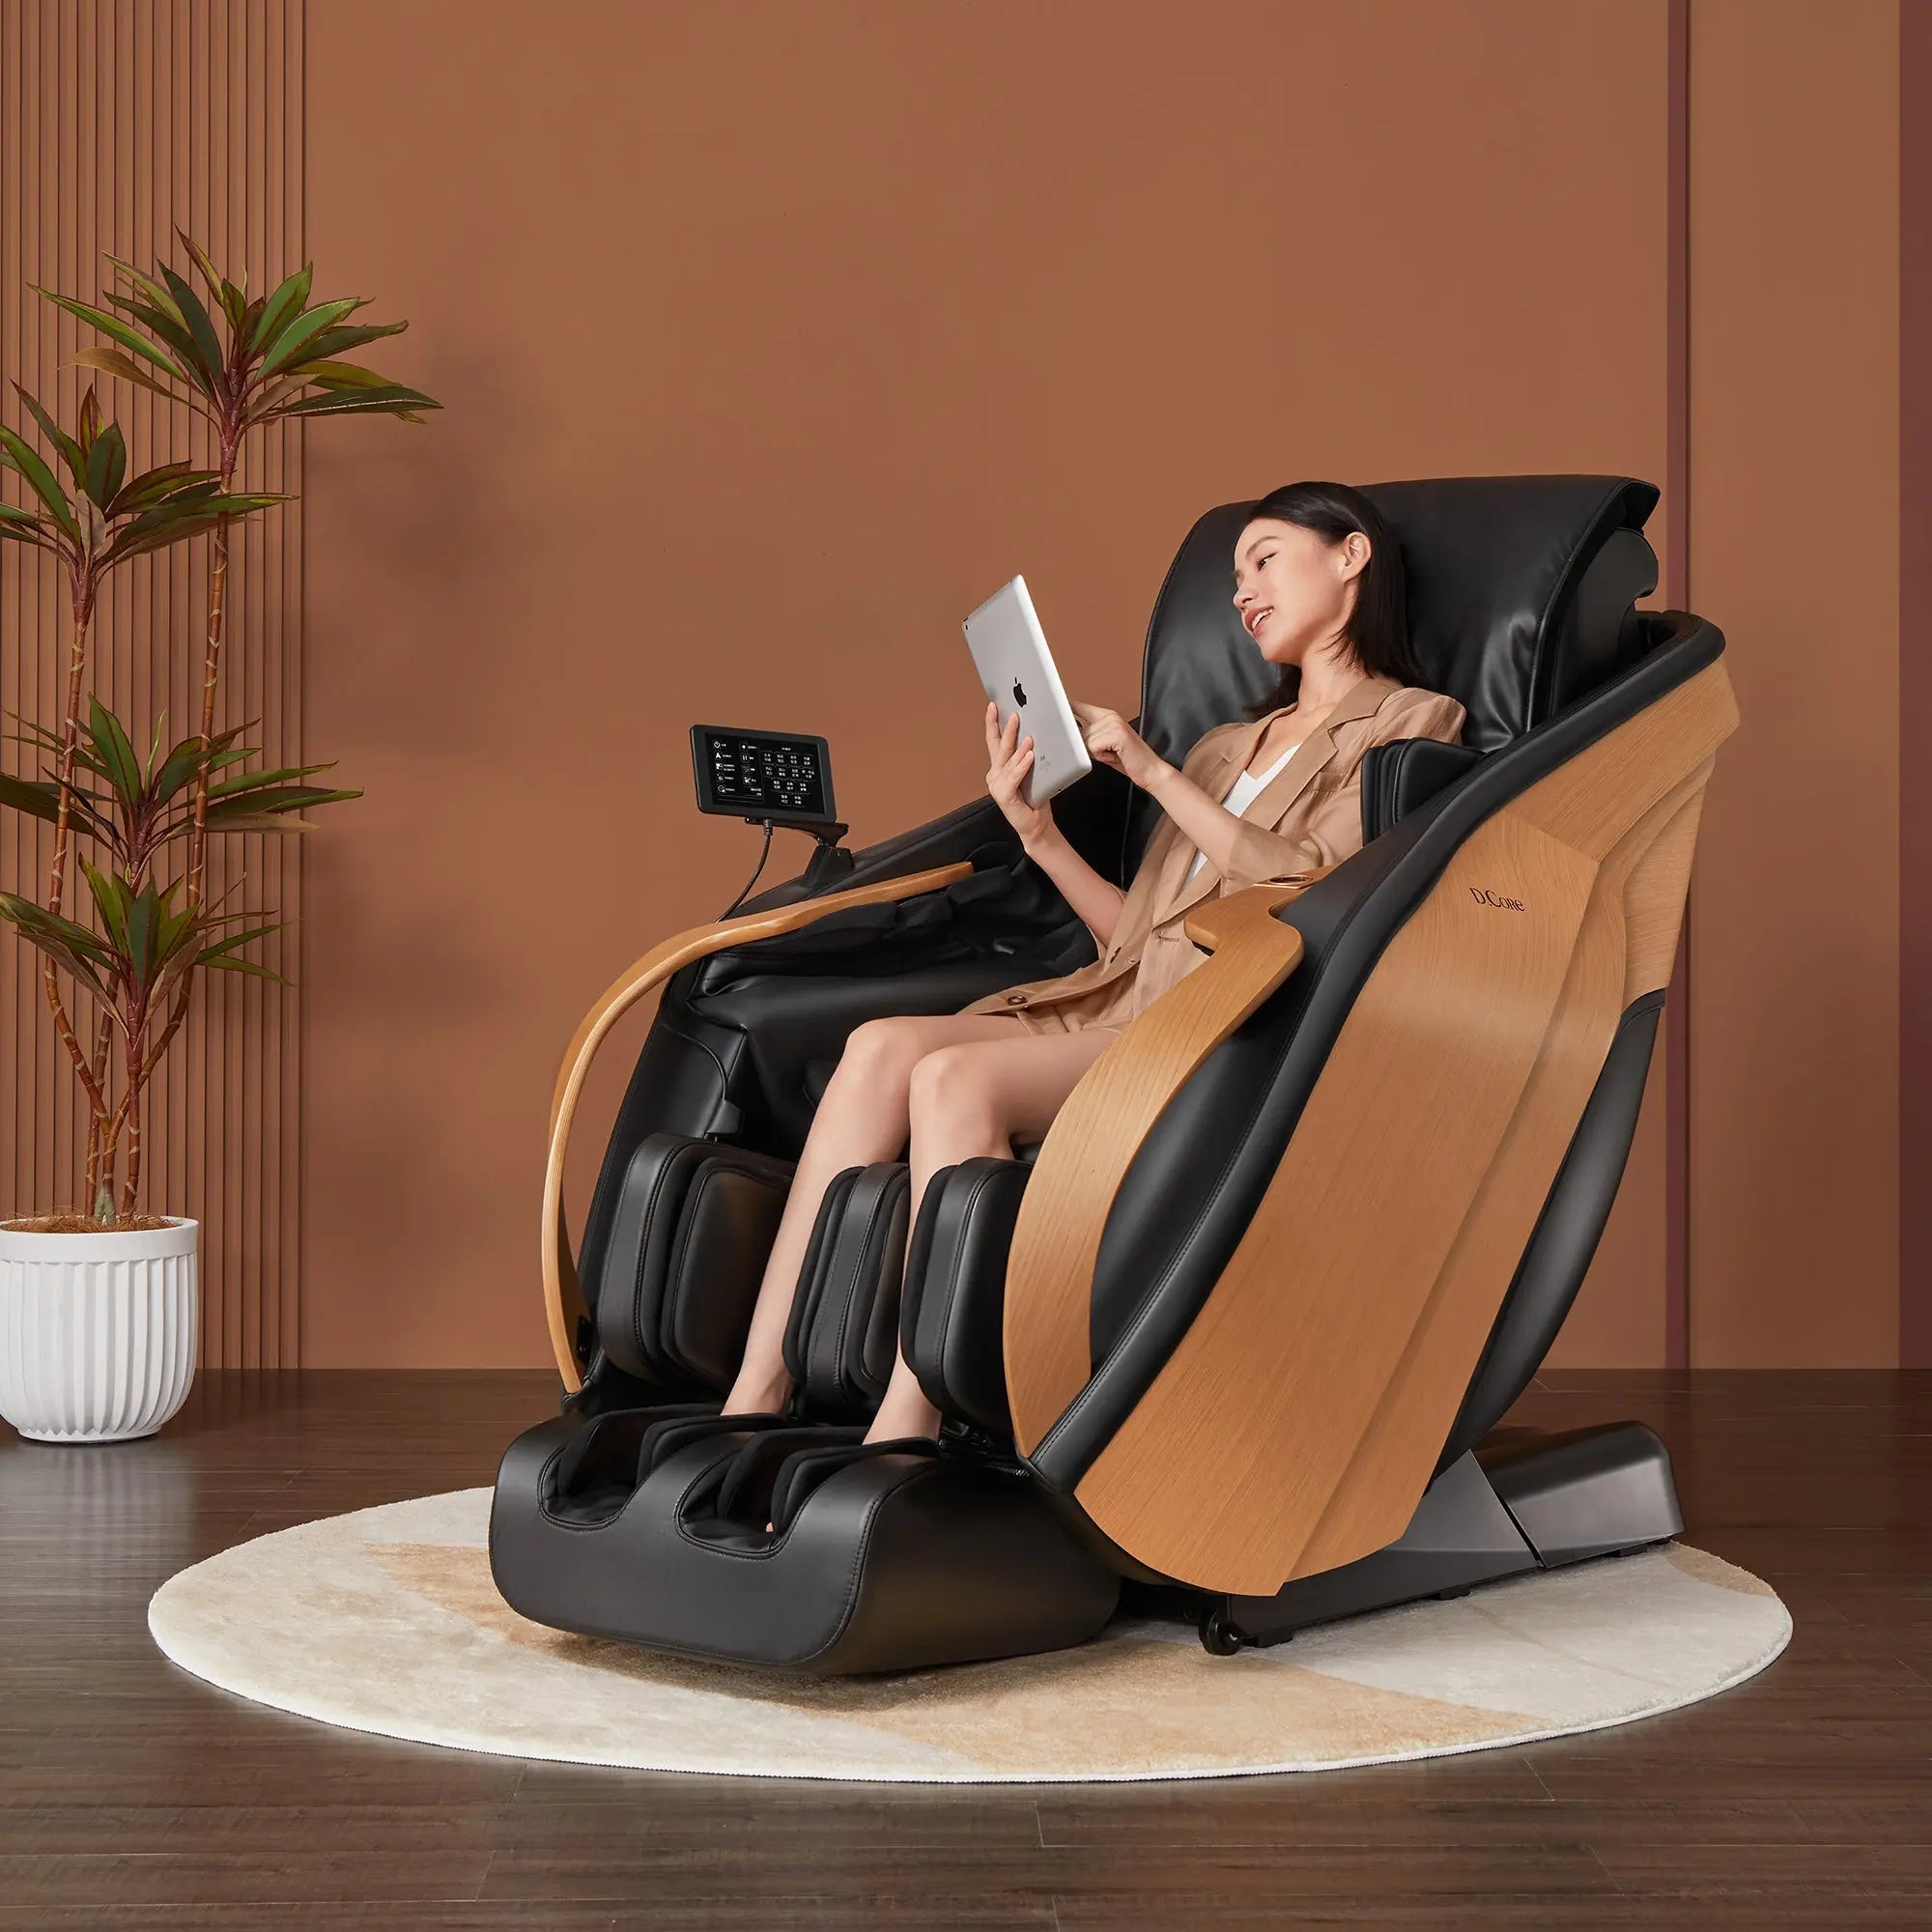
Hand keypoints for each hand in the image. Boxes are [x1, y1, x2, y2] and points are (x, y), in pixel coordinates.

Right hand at [983, 701, 1052, 844]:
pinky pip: (1014, 777)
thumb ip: (1028, 756)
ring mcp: (997, 786)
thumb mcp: (1033, 772)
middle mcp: (995, 775)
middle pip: (999, 747)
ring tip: (1028, 735)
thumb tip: (1034, 734)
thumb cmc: (1035, 798)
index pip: (995, 741)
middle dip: (1006, 728)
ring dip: (1018, 746)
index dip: (993, 723)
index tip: (993, 705)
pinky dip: (1022, 766)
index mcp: (1000, 767)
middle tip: (1014, 714)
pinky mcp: (1005, 796)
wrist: (1036, 825)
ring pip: (1008, 761)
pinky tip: (1030, 756)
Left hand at [1070, 700, 1169, 792]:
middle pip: (1077, 730)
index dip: (1066, 707)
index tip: (1052, 703)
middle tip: (1107, 752)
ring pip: (1085, 740)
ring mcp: (1114, 723)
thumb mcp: (1103, 746)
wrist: (1150, 770)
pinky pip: (1093, 747)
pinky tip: (1115, 755)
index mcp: (1107, 716)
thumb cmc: (1127, 760)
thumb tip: (1069, 736)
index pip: (1080, 707)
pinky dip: (1102, 756)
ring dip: (1096, 753)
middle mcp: (1110, 716)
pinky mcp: (1116, 733)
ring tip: (1112, 753)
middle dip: (1086, 746)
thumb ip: (1088, 737)